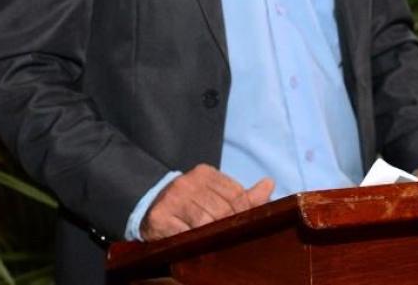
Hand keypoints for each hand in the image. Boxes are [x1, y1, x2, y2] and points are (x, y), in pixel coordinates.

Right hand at [140, 165, 274, 240]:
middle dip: (228, 226)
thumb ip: (243, 195)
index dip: (244, 212)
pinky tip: (195, 244)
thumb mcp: (214, 193)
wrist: (148, 204)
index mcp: (205, 173)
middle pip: (222, 209)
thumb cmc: (188, 202)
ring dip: (211, 235)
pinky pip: (183, 233)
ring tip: (213, 242)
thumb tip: (270, 184)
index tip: (244, 225)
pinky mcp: (160, 216)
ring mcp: (173, 198)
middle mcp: (189, 182)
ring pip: (204, 222)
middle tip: (229, 238)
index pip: (235, 193)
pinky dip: (192, 241)